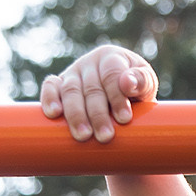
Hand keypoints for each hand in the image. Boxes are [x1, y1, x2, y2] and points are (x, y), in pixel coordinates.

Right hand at [40, 45, 159, 142]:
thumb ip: (142, 82)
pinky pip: (50, 87)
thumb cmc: (136, 93)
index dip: (117, 95)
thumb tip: (127, 82)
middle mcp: (90, 63)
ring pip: (71, 91)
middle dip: (98, 114)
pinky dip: (49, 98)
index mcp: (111, 58)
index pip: (111, 73)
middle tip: (106, 137)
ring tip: (84, 136)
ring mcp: (73, 73)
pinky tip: (54, 114)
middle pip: (91, 87)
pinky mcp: (59, 85)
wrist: (121, 102)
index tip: (124, 119)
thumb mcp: (146, 86)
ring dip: (76, 114)